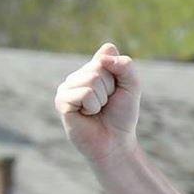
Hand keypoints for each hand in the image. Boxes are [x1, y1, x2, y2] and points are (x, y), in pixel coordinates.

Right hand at [56, 42, 142, 165]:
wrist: (115, 142)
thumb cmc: (122, 115)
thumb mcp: (132, 86)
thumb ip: (125, 65)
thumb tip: (107, 51)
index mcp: (91, 68)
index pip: (108, 55)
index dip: (119, 76)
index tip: (116, 92)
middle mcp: (77, 76)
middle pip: (99, 67)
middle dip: (110, 88)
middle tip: (106, 104)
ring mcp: (66, 88)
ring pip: (92, 80)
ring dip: (102, 99)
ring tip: (97, 110)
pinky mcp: (61, 101)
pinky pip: (85, 94)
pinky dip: (93, 107)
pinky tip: (87, 115)